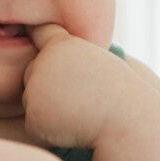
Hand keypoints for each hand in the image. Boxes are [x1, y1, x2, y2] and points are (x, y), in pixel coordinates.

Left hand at [23, 23, 131, 148]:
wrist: (128, 122)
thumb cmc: (121, 94)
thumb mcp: (101, 64)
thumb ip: (73, 59)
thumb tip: (52, 56)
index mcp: (61, 45)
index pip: (40, 32)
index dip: (35, 33)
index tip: (31, 28)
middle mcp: (42, 64)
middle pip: (31, 75)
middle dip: (48, 89)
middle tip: (80, 98)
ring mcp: (34, 91)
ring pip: (32, 103)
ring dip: (50, 113)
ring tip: (81, 113)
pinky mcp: (33, 118)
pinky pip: (35, 126)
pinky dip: (50, 133)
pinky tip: (73, 129)